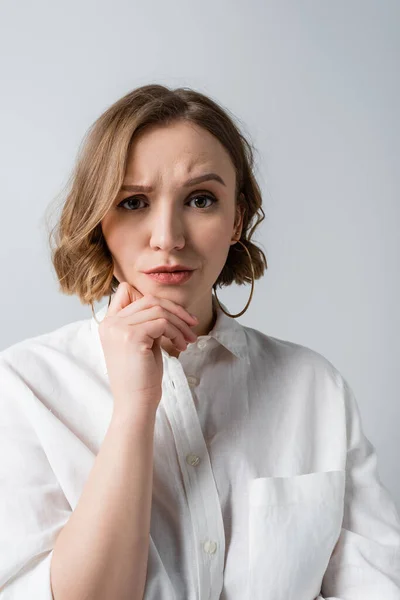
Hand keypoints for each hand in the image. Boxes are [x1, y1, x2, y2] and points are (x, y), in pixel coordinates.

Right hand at [98, 282, 198, 413]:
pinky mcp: (131, 336)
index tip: (173, 316)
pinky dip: (176, 332)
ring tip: (188, 339)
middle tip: (191, 325)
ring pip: (158, 309)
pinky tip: (181, 345)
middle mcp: (110, 323)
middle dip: (175, 310)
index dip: (153, 300)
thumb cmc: (141, 377)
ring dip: (179, 323)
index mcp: (109, 323)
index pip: (126, 291)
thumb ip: (147, 323)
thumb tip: (167, 308)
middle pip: (148, 299)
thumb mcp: (143, 343)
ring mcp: (118, 328)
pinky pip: (162, 322)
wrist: (135, 403)